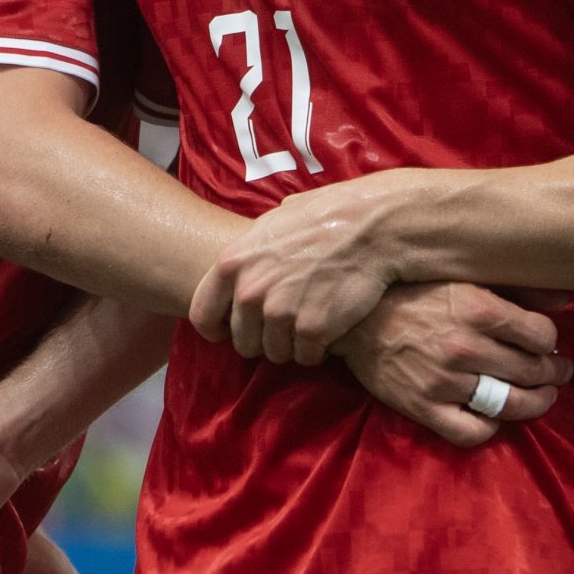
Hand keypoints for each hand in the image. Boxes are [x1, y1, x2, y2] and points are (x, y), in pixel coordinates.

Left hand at [190, 168, 474, 364]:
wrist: (372, 226)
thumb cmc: (325, 216)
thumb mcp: (274, 222)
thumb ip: (249, 251)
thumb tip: (240, 263)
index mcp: (232, 264)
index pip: (202, 316)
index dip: (218, 329)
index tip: (232, 331)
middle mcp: (250, 292)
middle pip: (242, 343)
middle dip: (263, 338)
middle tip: (288, 324)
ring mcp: (280, 313)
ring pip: (275, 354)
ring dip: (292, 345)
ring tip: (312, 320)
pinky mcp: (312, 330)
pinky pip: (306, 357)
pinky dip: (318, 348)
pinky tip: (330, 327)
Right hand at [339, 282, 573, 446]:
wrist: (356, 319)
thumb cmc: (414, 292)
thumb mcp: (464, 277)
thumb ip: (516, 288)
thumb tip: (564, 301)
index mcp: (479, 309)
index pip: (542, 336)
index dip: (551, 342)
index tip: (548, 344)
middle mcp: (466, 346)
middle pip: (533, 371)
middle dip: (553, 374)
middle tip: (556, 372)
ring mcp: (445, 381)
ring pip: (511, 404)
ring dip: (535, 403)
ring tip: (541, 397)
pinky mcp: (424, 408)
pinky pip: (472, 431)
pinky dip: (489, 428)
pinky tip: (493, 415)